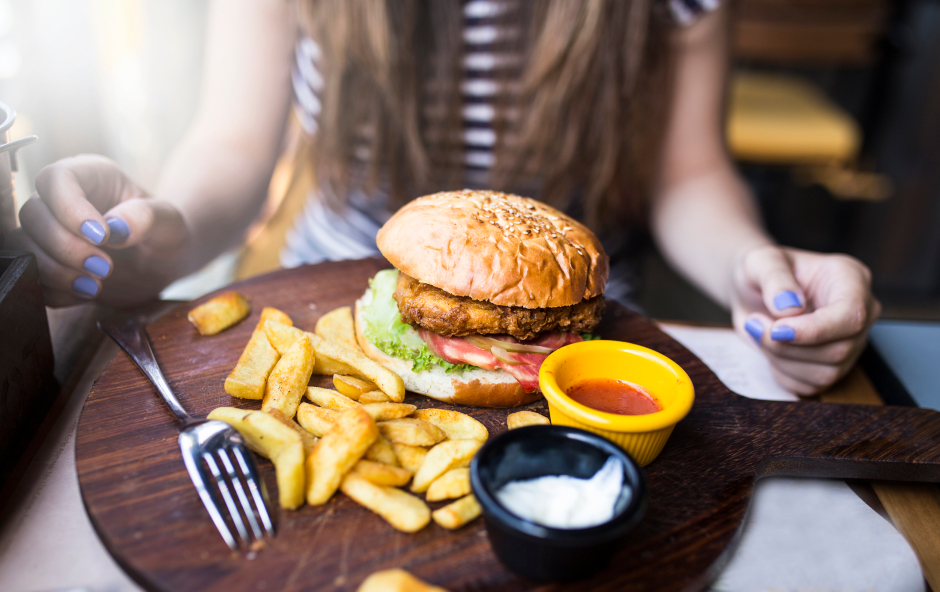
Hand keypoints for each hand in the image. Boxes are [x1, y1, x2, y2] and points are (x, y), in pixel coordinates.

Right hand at [7, 154, 188, 306]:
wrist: (164, 262)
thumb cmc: (167, 233)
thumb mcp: (170, 221)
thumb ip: (146, 217)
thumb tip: (115, 228)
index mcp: (91, 176)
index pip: (56, 179)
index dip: (69, 209)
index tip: (102, 237)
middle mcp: (62, 201)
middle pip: (33, 215)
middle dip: (65, 247)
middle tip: (104, 267)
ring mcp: (51, 233)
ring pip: (23, 247)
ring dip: (55, 272)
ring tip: (96, 286)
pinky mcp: (49, 264)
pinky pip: (33, 278)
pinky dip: (55, 291)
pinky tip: (87, 294)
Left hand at [730, 245, 880, 394]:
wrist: (755, 291)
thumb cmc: (762, 271)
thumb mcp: (760, 260)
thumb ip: (774, 278)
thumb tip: (790, 308)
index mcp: (851, 279)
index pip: (851, 315)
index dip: (814, 330)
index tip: (777, 328)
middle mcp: (860, 313)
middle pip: (838, 350)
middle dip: (787, 345)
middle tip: (756, 323)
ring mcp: (850, 343)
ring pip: (825, 373)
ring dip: (781, 359)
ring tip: (761, 331)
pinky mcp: (832, 367)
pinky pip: (810, 386)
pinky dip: (782, 373)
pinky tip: (770, 349)